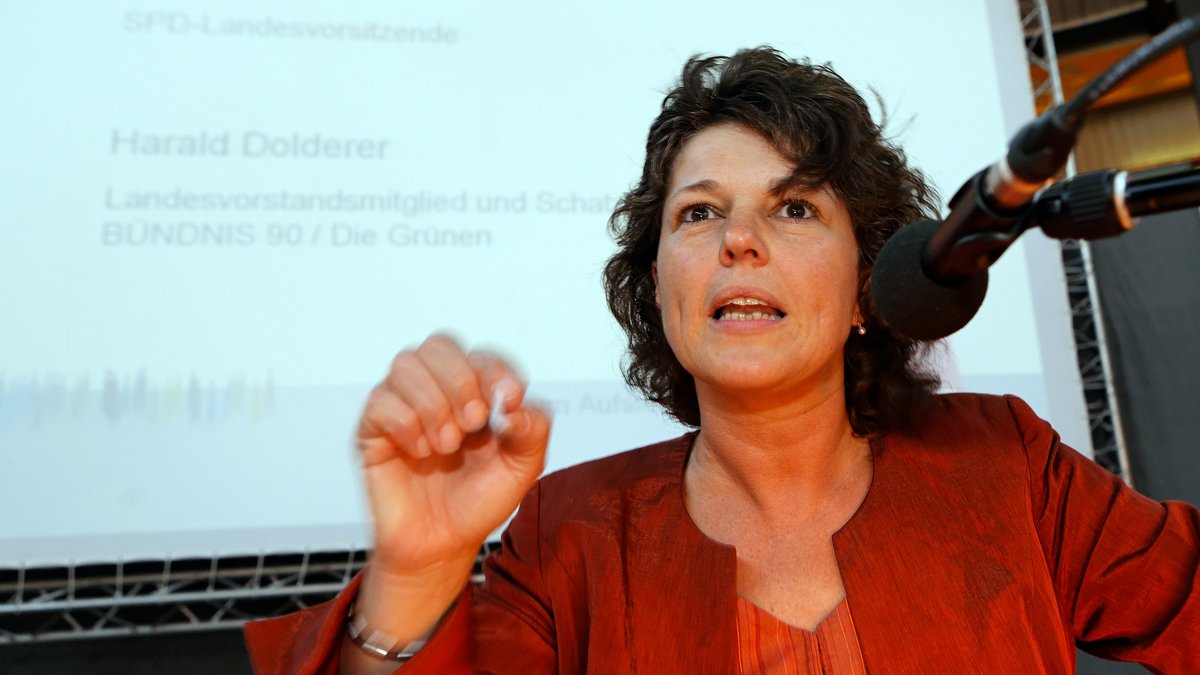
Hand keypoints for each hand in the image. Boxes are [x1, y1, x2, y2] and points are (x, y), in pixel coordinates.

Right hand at [356, 334, 550, 576]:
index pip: (480, 355)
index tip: (510, 400)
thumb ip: (533, 431)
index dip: (497, 370)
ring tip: (446, 445)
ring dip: (433, 403)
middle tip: (473, 423)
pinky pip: (380, 401)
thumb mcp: (522, 469)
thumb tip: (515, 406)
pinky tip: (420, 452)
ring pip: (406, 364)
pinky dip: (405, 424)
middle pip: (440, 345)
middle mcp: (435, 391)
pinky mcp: (373, 430)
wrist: (442, 545)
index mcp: (474, 392)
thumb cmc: (478, 502)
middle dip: (461, 381)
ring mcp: (402, 406)